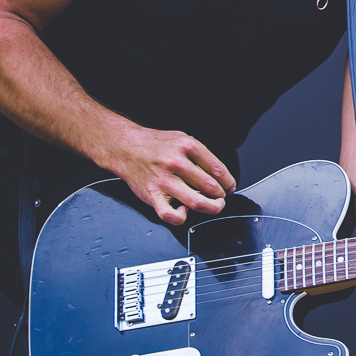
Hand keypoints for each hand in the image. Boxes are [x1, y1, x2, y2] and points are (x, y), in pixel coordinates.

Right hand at [99, 125, 235, 224]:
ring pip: (197, 202)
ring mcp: (164, 180)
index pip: (218, 169)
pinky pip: (170, 215)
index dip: (228, 182)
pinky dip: (181, 217)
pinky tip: (184, 211)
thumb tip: (220, 175)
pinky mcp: (152, 195)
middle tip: (221, 198)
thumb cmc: (155, 145)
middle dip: (221, 196)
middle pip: (211, 187)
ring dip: (211, 208)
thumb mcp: (182, 139)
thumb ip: (201, 155)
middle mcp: (176, 163)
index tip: (229, 187)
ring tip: (213, 206)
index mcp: (187, 146)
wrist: (126, 147)